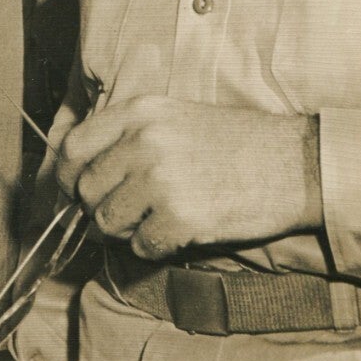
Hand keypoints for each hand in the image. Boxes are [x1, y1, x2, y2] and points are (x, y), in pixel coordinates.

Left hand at [55, 95, 321, 260]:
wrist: (294, 164)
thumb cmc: (234, 142)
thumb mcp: (174, 116)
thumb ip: (127, 135)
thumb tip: (80, 171)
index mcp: (139, 111)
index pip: (72, 147)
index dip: (66, 177)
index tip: (73, 193)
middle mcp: (143, 141)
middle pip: (86, 190)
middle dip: (100, 209)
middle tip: (128, 214)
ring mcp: (161, 179)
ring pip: (108, 222)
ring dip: (126, 231)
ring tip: (156, 221)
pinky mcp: (181, 217)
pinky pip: (142, 247)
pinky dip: (154, 248)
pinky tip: (176, 234)